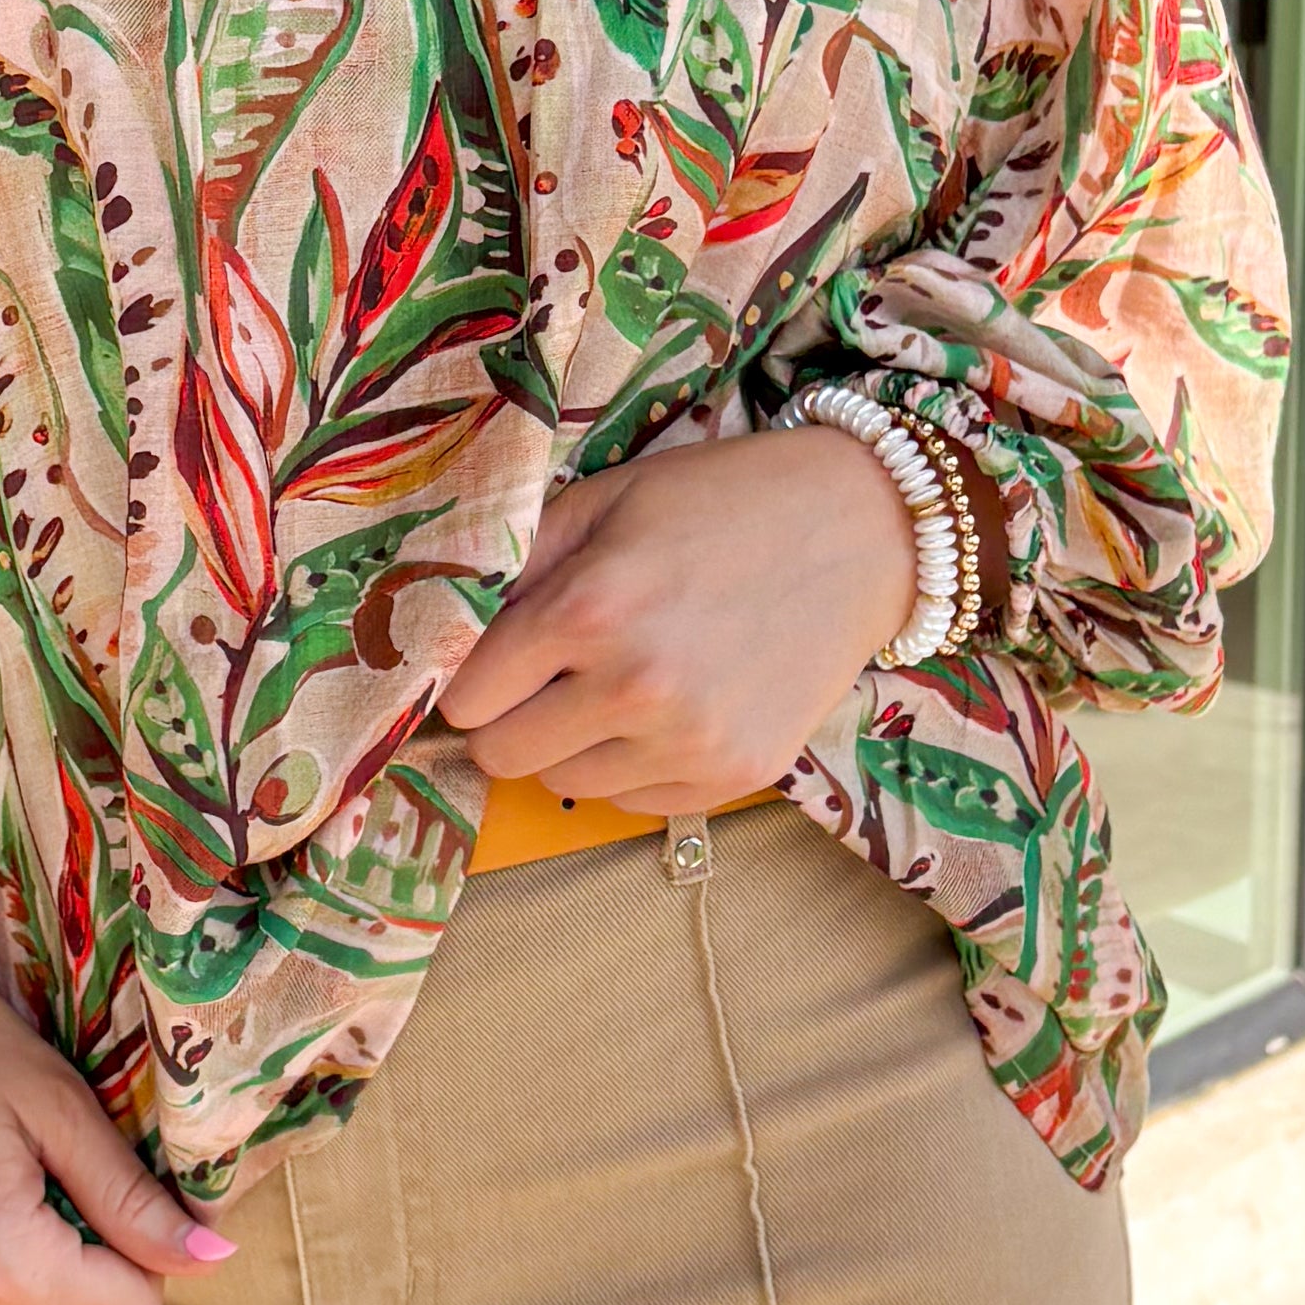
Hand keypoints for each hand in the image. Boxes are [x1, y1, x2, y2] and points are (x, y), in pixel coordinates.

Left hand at [438, 423, 917, 813]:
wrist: (859, 531)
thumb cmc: (721, 502)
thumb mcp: (604, 501)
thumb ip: (518, 565)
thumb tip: (445, 628)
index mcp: (589, 610)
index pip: (465, 696)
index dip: (467, 676)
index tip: (487, 662)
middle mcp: (635, 688)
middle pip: (503, 754)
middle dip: (508, 716)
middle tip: (544, 676)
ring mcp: (689, 742)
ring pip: (564, 786)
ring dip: (570, 743)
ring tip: (616, 683)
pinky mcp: (735, 776)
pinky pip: (634, 803)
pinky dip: (631, 766)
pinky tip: (666, 708)